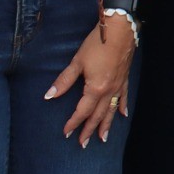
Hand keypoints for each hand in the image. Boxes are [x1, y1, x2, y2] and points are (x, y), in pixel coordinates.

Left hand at [46, 16, 131, 145]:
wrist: (120, 30)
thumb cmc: (97, 44)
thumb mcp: (77, 62)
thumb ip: (64, 81)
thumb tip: (49, 96)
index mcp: (96, 89)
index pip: (82, 111)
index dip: (73, 122)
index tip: (66, 133)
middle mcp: (108, 91)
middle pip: (98, 115)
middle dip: (89, 130)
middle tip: (83, 143)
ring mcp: (118, 86)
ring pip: (111, 110)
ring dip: (106, 125)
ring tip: (103, 138)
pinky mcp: (124, 79)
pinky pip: (123, 98)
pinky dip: (122, 107)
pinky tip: (123, 115)